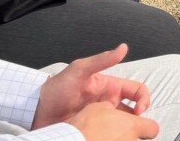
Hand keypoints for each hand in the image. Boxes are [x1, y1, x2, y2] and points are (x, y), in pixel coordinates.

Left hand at [32, 44, 155, 135]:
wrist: (37, 111)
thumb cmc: (56, 89)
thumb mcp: (79, 70)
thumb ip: (101, 60)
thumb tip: (122, 48)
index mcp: (110, 87)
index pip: (137, 91)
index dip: (143, 100)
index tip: (138, 112)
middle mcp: (108, 103)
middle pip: (134, 112)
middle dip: (139, 120)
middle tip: (135, 130)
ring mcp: (101, 118)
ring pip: (123, 126)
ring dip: (128, 131)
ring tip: (125, 137)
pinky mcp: (94, 131)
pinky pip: (110, 136)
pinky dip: (115, 137)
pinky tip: (112, 139)